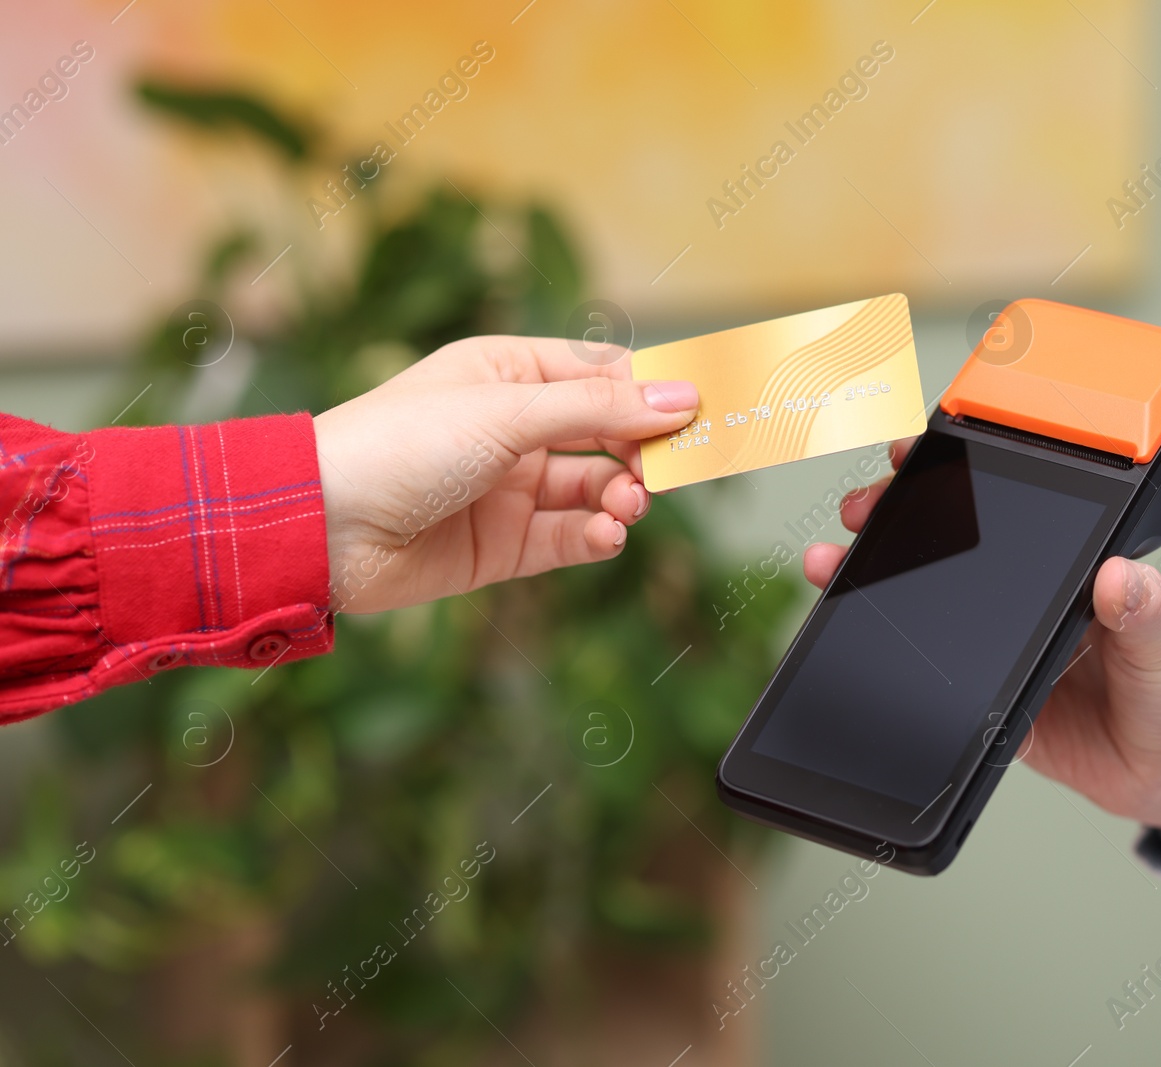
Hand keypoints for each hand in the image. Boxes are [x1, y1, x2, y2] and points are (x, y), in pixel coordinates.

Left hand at [313, 336, 698, 613]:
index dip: (653, 391)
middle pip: (609, 434)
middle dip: (645, 450)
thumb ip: (598, 410)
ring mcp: (511, 488)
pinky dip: (597, 536)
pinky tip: (606, 534)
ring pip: (596, 489)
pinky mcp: (505, 546)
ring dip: (623, 496)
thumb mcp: (507, 412)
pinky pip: (571, 538)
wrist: (321, 527)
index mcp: (509, 373)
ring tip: (628, 505)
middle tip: (678, 467)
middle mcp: (514, 428)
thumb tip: (681, 398)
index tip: (704, 409)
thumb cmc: (397, 444)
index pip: (603, 374)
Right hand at [803, 439, 1160, 830]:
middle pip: (953, 552)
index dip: (957, 480)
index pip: (1010, 514)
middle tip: (858, 509)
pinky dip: (889, 659)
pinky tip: (851, 639)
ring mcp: (1008, 653)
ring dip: (876, 584)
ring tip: (831, 568)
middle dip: (896, 521)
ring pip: (932, 608)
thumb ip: (1151, 615)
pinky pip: (933, 678)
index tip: (915, 456)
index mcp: (1077, 575)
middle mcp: (1036, 605)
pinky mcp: (993, 705)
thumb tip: (1123, 576)